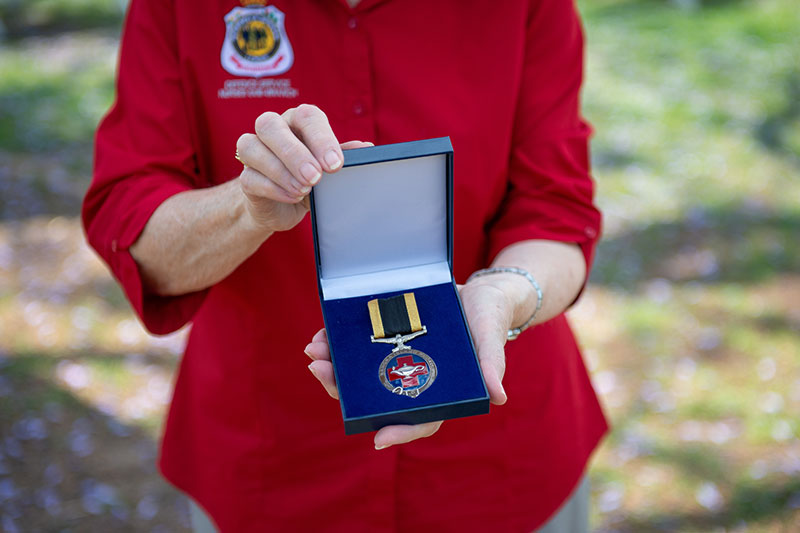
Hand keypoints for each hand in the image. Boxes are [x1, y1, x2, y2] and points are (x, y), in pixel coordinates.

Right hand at [235, 104, 370, 231]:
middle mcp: (273, 130)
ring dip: (280, 171)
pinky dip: (274, 188)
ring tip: (304, 190)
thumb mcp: (330, 169)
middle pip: (270, 125)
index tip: (335, 164)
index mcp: (298, 122)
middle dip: (294, 153)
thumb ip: (345, 156)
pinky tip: (293, 197)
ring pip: (251, 146)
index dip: (321, 138)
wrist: (283, 206)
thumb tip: (367, 148)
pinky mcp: (246, 177)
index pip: (307, 117)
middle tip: (315, 177)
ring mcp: (254, 151)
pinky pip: (249, 177)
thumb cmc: (310, 179)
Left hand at [304, 281, 511, 449]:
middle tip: (319, 372)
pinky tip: (323, 334)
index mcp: (442, 391)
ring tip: (313, 351)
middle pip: (377, 398)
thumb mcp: (490, 336)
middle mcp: (415, 381)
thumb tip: (497, 397)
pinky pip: (359, 350)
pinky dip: (340, 344)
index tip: (377, 439)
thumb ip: (491, 364)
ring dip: (334, 367)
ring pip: (361, 376)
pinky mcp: (388, 341)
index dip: (401, 431)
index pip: (421, 420)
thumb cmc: (489, 319)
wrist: (480, 291)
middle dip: (344, 390)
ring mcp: (398, 362)